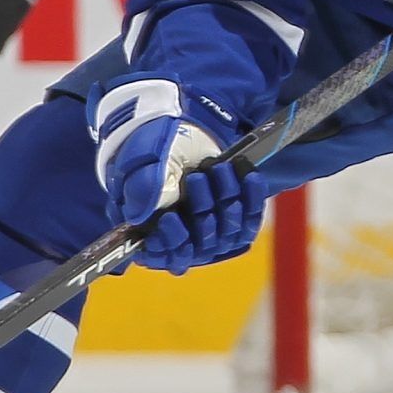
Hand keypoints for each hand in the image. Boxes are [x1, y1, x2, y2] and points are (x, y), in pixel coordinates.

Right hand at [93, 97, 265, 273]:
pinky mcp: (239, 220)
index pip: (165, 256)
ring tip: (219, 168)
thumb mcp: (142, 163)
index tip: (168, 217)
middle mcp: (187, 241)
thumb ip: (141, 187)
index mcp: (153, 234)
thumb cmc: (155, 152)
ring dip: (226, 198)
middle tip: (196, 177)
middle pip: (202, 242)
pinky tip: (248, 175)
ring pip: (229, 230)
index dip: (170, 241)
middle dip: (201, 208)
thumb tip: (140, 214)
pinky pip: (251, 218)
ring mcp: (215, 233)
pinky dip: (251, 196)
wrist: (185, 137)